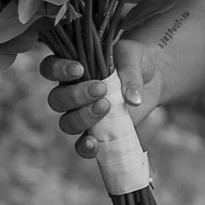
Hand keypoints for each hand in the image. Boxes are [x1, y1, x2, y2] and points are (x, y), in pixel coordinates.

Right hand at [39, 37, 163, 160]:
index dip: (58, 70)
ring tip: (106, 107)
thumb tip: (133, 99)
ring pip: (66, 122)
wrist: (153, 80)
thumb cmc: (137, 62)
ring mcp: (82, 114)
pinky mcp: (96, 132)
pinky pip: (81, 145)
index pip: (51, 68)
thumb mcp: (134, 57)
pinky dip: (85, 147)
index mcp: (73, 68)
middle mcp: (71, 92)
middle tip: (101, 89)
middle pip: (56, 99)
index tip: (79, 70)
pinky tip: (95, 143)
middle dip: (75, 96)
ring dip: (83, 117)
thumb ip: (130, 73)